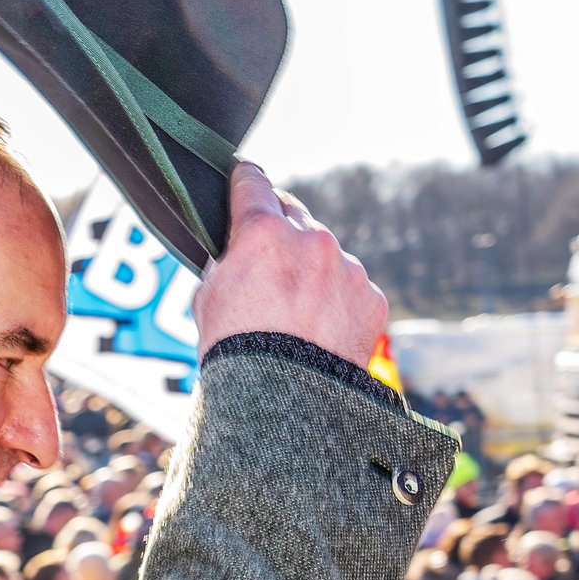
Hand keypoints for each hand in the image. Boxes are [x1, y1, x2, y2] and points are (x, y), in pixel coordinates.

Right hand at [193, 161, 386, 364]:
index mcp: (263, 234)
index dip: (244, 180)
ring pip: (325, 254)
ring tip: (295, 314)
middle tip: (267, 258)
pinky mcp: (371, 296)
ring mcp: (346, 267)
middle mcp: (311, 240)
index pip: (252, 183)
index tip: (244, 176)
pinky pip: (350, 287)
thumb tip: (236, 254)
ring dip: (311, 270)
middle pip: (293, 214)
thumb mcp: (207, 298)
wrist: (286, 403)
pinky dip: (336, 300)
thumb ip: (227, 262)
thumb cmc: (237, 354)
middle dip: (279, 229)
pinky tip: (320, 330)